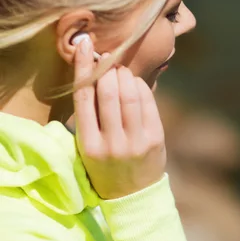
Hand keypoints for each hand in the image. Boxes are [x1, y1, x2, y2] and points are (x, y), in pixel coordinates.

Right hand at [73, 39, 165, 199]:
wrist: (133, 196)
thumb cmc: (105, 166)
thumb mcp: (87, 148)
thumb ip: (88, 117)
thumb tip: (93, 74)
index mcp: (89, 144)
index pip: (83, 97)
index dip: (84, 67)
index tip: (85, 45)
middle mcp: (111, 143)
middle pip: (108, 92)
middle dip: (108, 70)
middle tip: (108, 63)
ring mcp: (135, 141)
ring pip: (130, 94)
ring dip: (125, 75)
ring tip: (121, 72)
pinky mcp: (155, 139)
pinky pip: (147, 102)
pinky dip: (140, 86)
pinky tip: (135, 84)